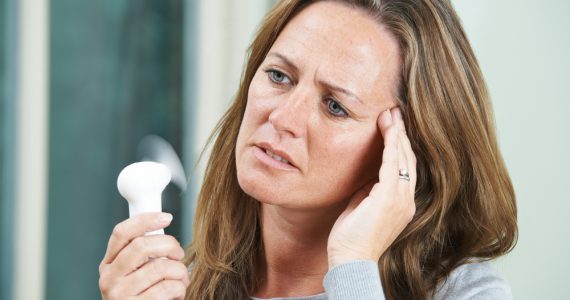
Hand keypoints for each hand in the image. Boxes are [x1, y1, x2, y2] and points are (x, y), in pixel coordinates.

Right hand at [98, 212, 189, 299]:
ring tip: (181, 279)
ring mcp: (120, 296)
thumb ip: (141, 255)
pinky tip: (177, 294)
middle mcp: (109, 279)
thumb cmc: (143, 298)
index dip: (146, 220)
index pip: (122, 233)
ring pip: (160, 266)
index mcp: (108, 265)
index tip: (167, 217)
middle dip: (170, 245)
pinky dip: (180, 288)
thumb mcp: (134, 275)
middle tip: (179, 254)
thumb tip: (162, 227)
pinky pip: (168, 288)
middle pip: (142, 246)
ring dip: (180, 271)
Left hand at [327, 107, 416, 267]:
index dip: (400, 144)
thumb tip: (368, 174)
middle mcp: (406, 199)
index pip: (404, 167)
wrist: (351, 259)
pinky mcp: (389, 198)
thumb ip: (369, 190)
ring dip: (397, 133)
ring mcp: (400, 199)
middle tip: (395, 111)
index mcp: (401, 202)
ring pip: (403, 157)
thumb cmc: (352, 237)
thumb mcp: (363, 207)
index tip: (394, 125)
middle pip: (408, 158)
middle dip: (401, 133)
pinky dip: (391, 144)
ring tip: (391, 113)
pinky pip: (393, 164)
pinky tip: (388, 128)